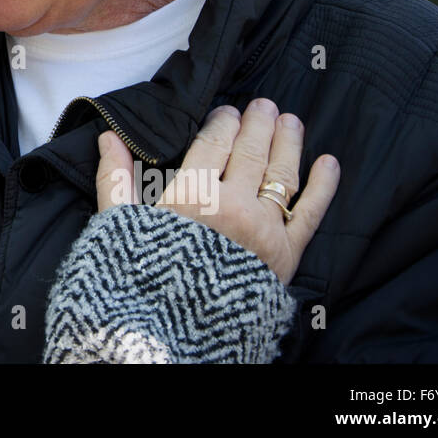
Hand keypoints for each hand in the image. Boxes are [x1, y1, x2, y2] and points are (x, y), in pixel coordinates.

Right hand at [95, 98, 339, 284]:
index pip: (215, 143)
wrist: (175, 332)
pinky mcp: (287, 255)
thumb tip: (108, 137)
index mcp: (192, 195)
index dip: (224, 122)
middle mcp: (233, 206)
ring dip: (289, 143)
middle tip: (265, 105)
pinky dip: (323, 186)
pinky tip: (328, 163)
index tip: (228, 112)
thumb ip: (115, 179)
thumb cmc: (142, 278)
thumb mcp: (119, 227)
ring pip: (282, 174)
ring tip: (291, 121)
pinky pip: (311, 213)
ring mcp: (264, 229)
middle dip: (259, 123)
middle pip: (251, 152)